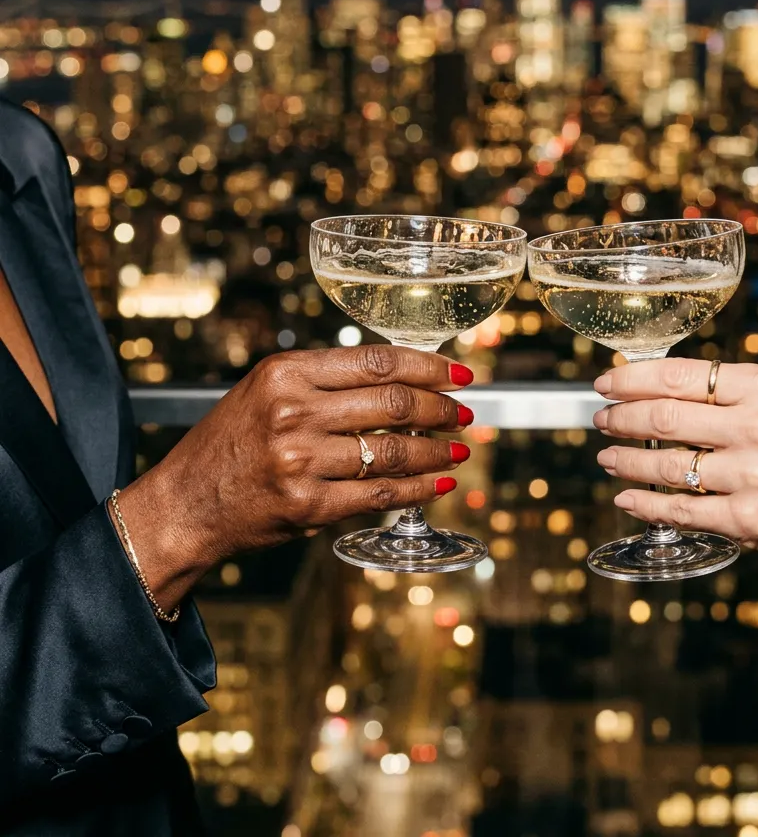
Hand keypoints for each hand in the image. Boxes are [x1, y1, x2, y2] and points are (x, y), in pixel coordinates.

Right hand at [117, 346, 474, 606]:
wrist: (184, 505)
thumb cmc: (229, 444)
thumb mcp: (265, 391)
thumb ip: (324, 381)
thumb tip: (399, 380)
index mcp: (285, 373)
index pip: (378, 361)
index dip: (429, 366)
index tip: (458, 373)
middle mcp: (292, 412)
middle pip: (393, 403)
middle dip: (442, 408)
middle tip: (465, 413)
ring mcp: (299, 460)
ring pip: (391, 451)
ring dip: (436, 451)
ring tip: (457, 450)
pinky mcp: (306, 505)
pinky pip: (379, 494)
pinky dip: (417, 490)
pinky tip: (437, 484)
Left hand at [592, 358, 757, 596]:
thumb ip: (730, 395)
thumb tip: (658, 389)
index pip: (678, 376)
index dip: (631, 380)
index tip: (606, 384)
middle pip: (663, 417)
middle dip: (620, 418)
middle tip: (600, 419)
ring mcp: (751, 477)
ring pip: (664, 465)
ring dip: (624, 460)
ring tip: (607, 456)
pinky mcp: (746, 520)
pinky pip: (679, 510)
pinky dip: (644, 504)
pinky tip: (627, 497)